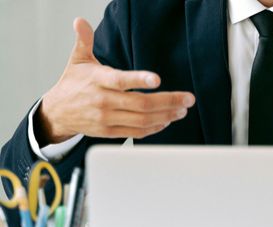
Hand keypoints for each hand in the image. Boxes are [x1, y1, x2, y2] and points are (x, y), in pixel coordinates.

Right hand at [36, 18, 194, 145]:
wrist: (58, 112)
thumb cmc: (73, 84)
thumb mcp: (77, 60)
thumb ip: (84, 41)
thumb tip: (80, 21)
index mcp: (98, 80)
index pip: (120, 80)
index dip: (139, 80)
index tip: (156, 79)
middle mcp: (103, 101)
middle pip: (141, 104)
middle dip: (168, 101)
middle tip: (187, 99)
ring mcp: (107, 118)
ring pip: (142, 120)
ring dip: (166, 116)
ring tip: (182, 110)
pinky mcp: (109, 132)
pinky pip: (136, 132)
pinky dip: (154, 128)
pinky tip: (166, 121)